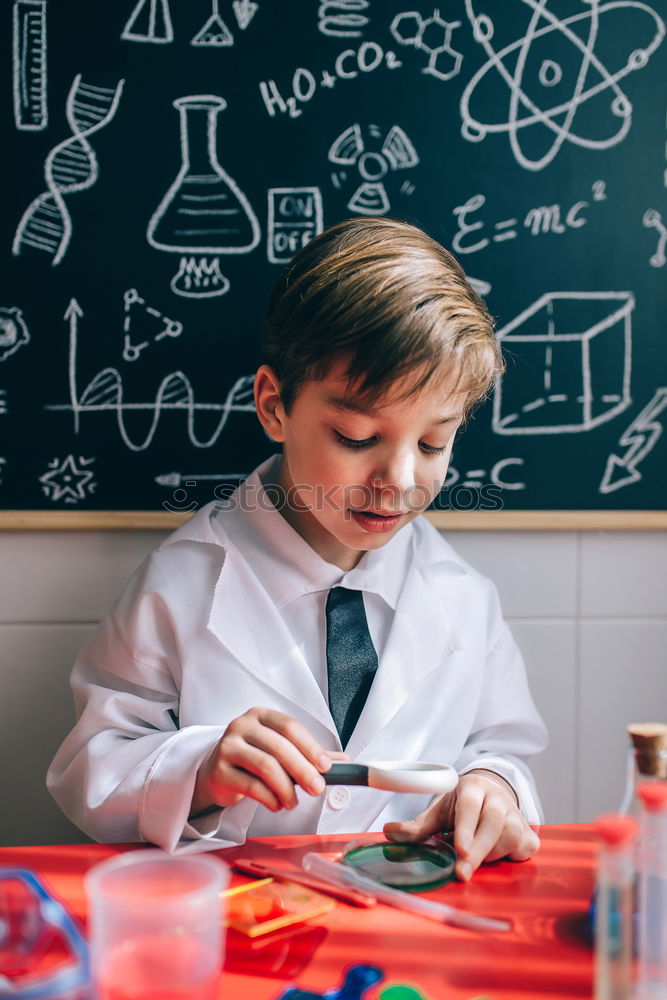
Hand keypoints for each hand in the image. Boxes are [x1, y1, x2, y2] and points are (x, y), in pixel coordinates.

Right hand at [191, 707, 343, 815]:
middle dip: (303, 770)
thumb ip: (308, 754)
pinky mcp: (218, 770)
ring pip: (265, 766)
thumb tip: (343, 761)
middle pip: (279, 746)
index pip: (290, 727)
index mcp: (261, 715)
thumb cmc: (252, 759)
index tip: (326, 767)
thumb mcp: (279, 750)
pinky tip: (276, 804)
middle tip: (317, 789)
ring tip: (293, 802)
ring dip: (286, 788)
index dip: (311, 746)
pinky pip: (250, 786)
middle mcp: (242, 725)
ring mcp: (227, 746)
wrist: (215, 772)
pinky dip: (270, 798)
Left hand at [383, 769, 539, 880]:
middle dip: (477, 851)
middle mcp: (497, 798)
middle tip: (461, 873)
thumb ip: (417, 826)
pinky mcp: (529, 832)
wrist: (493, 796)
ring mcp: (516, 814)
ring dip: (491, 854)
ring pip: (510, 836)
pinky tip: (500, 857)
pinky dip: (513, 857)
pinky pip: (526, 848)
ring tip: (475, 857)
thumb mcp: (439, 812)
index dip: (465, 829)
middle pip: (492, 824)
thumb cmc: (462, 807)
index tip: (459, 851)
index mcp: (472, 788)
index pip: (469, 807)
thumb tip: (389, 832)